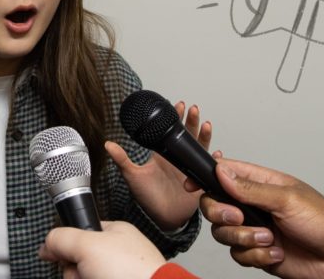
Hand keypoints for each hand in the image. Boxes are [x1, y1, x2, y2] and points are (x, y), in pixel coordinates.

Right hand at [38, 221, 166, 278]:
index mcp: (115, 233)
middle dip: (74, 270)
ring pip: (83, 276)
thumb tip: (47, 243)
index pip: (79, 233)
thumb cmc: (132, 271)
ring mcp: (118, 275)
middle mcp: (117, 255)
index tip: (55, 253)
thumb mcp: (87, 244)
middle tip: (84, 271)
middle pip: (78, 260)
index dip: (66, 244)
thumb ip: (62, 238)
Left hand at [108, 102, 211, 229]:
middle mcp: (177, 158)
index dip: (175, 118)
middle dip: (191, 121)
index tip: (177, 105)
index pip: (170, 131)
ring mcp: (189, 168)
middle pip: (187, 134)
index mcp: (163, 154)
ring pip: (199, 147)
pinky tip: (216, 152)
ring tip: (205, 124)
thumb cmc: (146, 197)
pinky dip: (213, 160)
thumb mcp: (132, 175)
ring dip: (203, 135)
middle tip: (193, 109)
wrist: (161, 218)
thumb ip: (122, 159)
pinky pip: (207, 167)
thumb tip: (107, 144)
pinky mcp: (199, 180)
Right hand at [200, 158, 323, 278]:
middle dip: (222, 214)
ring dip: (245, 238)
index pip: (223, 173)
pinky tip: (275, 252)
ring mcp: (253, 229)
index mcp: (260, 183)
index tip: (191, 185)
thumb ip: (250, 188)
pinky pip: (237, 254)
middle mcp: (253, 205)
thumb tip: (221, 171)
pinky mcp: (256, 252)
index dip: (204, 177)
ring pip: (222, 232)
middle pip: (213, 205)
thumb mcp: (287, 199)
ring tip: (269, 238)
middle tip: (240, 219)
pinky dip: (255, 256)